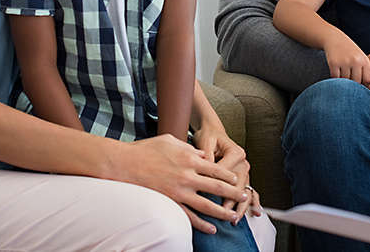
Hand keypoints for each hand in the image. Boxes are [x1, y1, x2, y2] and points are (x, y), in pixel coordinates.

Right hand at [116, 134, 248, 232]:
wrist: (125, 164)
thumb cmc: (146, 149)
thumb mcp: (171, 140)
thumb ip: (189, 148)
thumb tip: (203, 155)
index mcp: (190, 158)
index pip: (216, 169)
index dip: (229, 175)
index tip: (236, 179)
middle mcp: (188, 176)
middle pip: (217, 187)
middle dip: (233, 193)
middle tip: (244, 197)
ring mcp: (179, 191)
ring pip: (207, 205)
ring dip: (223, 212)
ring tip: (233, 217)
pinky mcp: (170, 203)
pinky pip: (189, 216)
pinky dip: (202, 224)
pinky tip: (211, 229)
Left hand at [193, 119, 261, 222]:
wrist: (213, 132)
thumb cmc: (208, 136)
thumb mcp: (206, 142)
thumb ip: (206, 155)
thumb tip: (203, 169)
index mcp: (235, 152)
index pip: (225, 173)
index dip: (215, 185)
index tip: (206, 197)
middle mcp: (243, 162)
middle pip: (237, 185)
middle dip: (230, 200)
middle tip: (223, 212)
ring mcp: (245, 170)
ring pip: (245, 190)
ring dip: (241, 206)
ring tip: (235, 219)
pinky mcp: (243, 176)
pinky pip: (250, 190)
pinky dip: (253, 202)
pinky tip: (256, 212)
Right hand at [324, 32, 369, 86]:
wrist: (334, 39)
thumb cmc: (350, 51)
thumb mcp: (360, 58)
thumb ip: (366, 71)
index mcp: (364, 60)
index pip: (368, 80)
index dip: (365, 86)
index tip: (361, 87)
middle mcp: (355, 61)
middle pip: (356, 82)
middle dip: (353, 85)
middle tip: (350, 83)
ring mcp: (344, 62)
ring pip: (346, 81)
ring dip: (343, 81)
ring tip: (342, 76)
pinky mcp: (333, 63)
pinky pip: (336, 78)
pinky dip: (335, 78)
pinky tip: (336, 73)